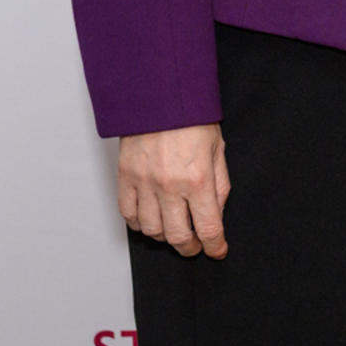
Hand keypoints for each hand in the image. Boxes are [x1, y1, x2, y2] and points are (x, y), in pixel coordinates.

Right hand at [117, 123, 229, 257]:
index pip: (208, 227)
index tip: (217, 251)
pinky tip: (150, 220)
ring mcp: (145, 183)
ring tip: (174, 232)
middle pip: (178, 236)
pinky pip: (128, 214)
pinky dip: (139, 224)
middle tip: (196, 245)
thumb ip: (220, 184)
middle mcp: (170, 186)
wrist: (161, 94)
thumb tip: (217, 212)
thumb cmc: (192, 116)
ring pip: (151, 230)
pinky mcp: (126, 177)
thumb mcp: (218, 149)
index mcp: (198, 178)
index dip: (214, 246)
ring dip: (165, 237)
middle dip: (190, 247)